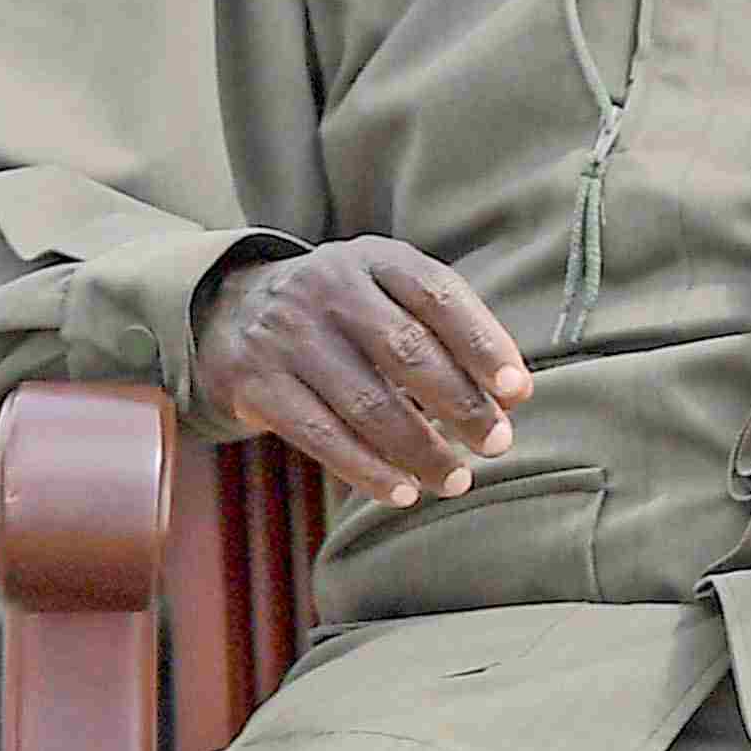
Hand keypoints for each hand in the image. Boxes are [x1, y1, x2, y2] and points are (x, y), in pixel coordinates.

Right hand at [199, 238, 526, 505]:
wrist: (233, 314)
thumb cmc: (347, 314)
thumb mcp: (392, 297)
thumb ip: (452, 334)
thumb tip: (512, 395)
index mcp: (374, 258)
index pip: (438, 296)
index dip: (483, 344)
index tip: (517, 392)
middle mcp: (327, 287)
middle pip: (406, 351)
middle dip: (460, 405)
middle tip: (497, 444)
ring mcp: (286, 334)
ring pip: (366, 402)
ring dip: (420, 450)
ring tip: (456, 480)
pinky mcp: (255, 383)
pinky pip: (321, 436)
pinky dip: (368, 470)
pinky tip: (403, 492)